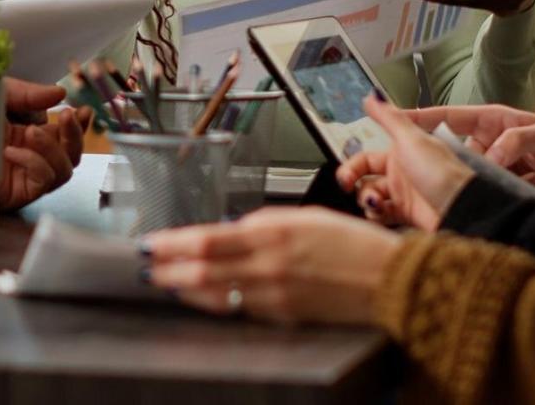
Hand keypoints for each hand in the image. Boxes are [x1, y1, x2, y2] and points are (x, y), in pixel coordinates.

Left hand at [0, 78, 85, 209]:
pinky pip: (42, 182)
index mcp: (26, 132)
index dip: (78, 125)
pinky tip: (13, 151)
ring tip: (30, 131)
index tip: (82, 110)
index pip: (64, 134)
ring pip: (62, 171)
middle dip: (74, 135)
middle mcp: (29, 155)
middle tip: (66, 115)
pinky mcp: (16, 193)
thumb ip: (29, 94)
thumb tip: (59, 93)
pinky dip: (34, 163)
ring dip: (53, 149)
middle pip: (71, 155)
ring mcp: (23, 175)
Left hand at [142, 206, 401, 326]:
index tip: (149, 243)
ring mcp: (274, 295)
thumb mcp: (302, 218)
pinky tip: (201, 299)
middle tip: (144, 268)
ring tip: (163, 283)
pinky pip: (239, 310)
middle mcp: (268, 265)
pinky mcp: (284, 317)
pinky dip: (215, 303)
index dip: (171, 244)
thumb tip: (228, 230)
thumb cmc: (351, 243)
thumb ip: (261, 224)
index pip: (206, 240)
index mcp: (271, 232)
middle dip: (167, 269)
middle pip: (201, 271)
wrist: (390, 279)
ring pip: (215, 295)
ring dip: (184, 290)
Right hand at [335, 97, 475, 231]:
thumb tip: (372, 96)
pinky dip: (377, 215)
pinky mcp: (409, 214)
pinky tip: (378, 213)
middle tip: (348, 188)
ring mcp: (406, 194)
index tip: (345, 175)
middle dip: (354, 183)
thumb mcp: (412, 140)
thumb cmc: (444, 174)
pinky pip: (383, 214)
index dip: (353, 165)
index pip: (367, 157)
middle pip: (366, 178)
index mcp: (404, 152)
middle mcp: (403, 172)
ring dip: (367, 200)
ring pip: (372, 197)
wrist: (462, 210)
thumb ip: (389, 117)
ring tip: (373, 203)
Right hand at [406, 103, 534, 194]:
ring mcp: (488, 166)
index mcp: (493, 121)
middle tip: (412, 164)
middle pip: (447, 146)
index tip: (395, 117)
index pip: (449, 116)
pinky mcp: (492, 187)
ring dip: (450, 178)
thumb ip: (517, 141)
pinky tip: (461, 200)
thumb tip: (490, 157)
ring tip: (441, 186)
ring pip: (457, 170)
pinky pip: (471, 187)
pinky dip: (465, 193)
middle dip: (429, 155)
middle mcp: (486, 143)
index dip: (421, 116)